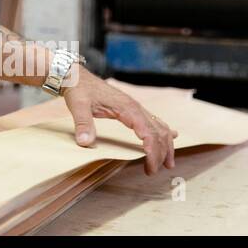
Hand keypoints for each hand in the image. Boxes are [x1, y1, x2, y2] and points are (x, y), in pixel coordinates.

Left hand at [61, 72, 177, 174]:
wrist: (77, 75)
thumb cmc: (79, 88)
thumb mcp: (77, 105)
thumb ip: (83, 123)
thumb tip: (84, 142)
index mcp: (127, 108)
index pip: (149, 134)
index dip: (152, 152)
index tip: (150, 168)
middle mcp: (136, 107)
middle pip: (158, 132)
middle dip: (161, 153)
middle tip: (153, 171)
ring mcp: (135, 107)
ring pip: (160, 127)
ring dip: (166, 145)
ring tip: (167, 163)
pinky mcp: (131, 108)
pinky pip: (153, 121)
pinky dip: (163, 132)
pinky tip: (171, 138)